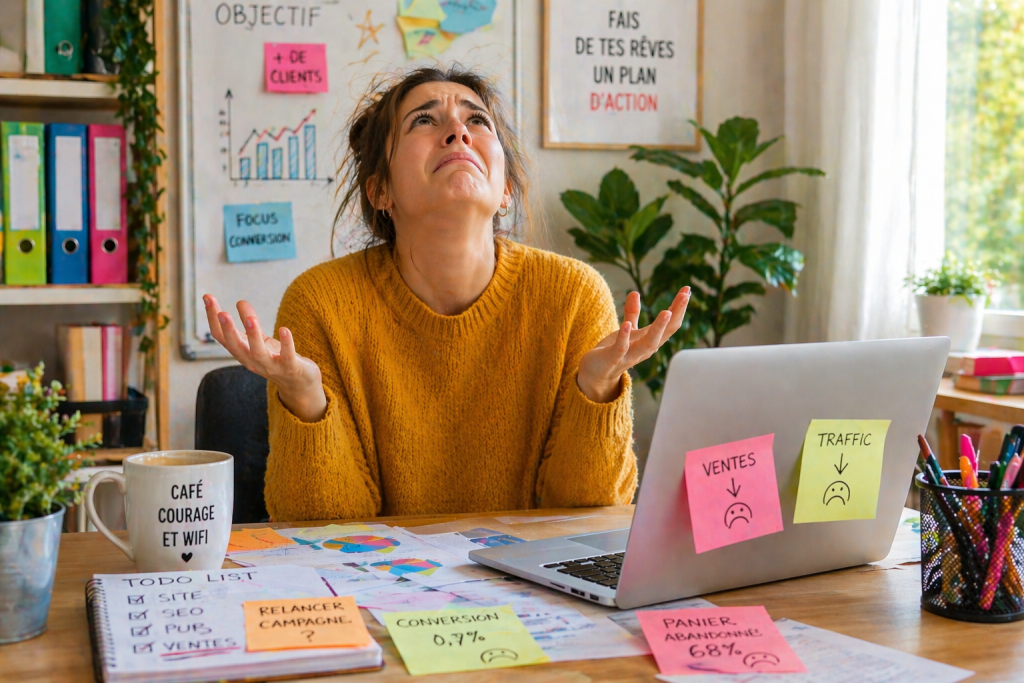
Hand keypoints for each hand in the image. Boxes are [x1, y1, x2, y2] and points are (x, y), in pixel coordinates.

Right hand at [204, 295, 327, 421]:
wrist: (298, 385)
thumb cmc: (275, 359)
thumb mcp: (260, 340)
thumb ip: (249, 323)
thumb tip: (240, 301)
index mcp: (242, 352)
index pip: (221, 337)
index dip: (213, 318)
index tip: (207, 297)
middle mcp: (252, 361)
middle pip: (235, 346)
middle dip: (228, 330)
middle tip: (222, 313)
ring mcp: (271, 366)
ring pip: (258, 352)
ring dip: (253, 336)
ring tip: (250, 319)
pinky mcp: (290, 367)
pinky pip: (287, 356)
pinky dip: (286, 343)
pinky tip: (284, 329)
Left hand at [577, 287, 690, 402]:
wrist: (595, 375)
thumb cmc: (613, 352)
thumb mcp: (626, 331)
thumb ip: (632, 313)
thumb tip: (635, 292)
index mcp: (649, 341)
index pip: (670, 324)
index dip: (679, 307)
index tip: (687, 289)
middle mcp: (644, 349)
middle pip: (666, 333)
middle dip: (676, 314)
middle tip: (685, 295)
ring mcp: (629, 356)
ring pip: (648, 344)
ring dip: (658, 328)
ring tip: (667, 312)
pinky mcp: (612, 359)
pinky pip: (620, 349)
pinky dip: (624, 338)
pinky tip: (627, 325)